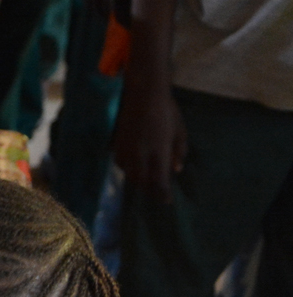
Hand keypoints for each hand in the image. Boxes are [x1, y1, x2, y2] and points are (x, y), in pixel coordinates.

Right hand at [113, 66, 186, 199]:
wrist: (142, 93)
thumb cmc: (166, 110)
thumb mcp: (179, 130)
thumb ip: (178, 151)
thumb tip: (176, 169)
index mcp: (159, 150)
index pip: (159, 179)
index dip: (162, 193)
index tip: (166, 202)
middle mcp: (141, 153)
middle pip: (142, 181)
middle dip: (149, 190)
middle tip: (156, 194)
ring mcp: (126, 150)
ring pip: (130, 174)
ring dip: (138, 180)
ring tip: (146, 182)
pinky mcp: (117, 145)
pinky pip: (121, 164)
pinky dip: (128, 169)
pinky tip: (135, 167)